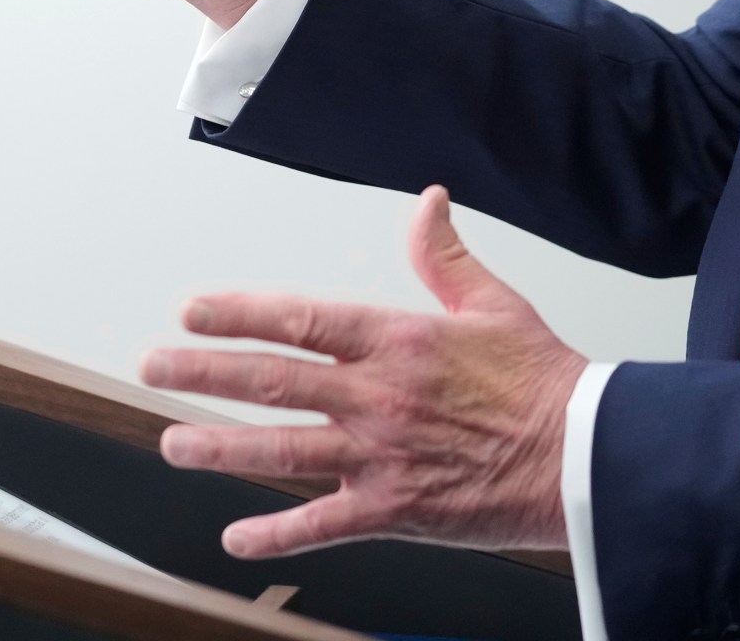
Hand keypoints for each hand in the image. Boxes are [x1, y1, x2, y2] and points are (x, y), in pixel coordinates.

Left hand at [143, 186, 588, 557]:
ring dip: (219, 447)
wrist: (585, 455)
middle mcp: (378, 395)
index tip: (194, 310)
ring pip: (281, 450)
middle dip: (203, 373)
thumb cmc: (544, 381)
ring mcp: (381, 455)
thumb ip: (445, 255)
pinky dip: (275, 534)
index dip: (238, 313)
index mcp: (397, 340)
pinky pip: (322, 523)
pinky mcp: (395, 508)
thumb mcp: (494, 303)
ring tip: (172, 443)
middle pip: (272, 379)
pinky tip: (236, 537)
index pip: (300, 318)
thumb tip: (428, 202)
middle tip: (153, 368)